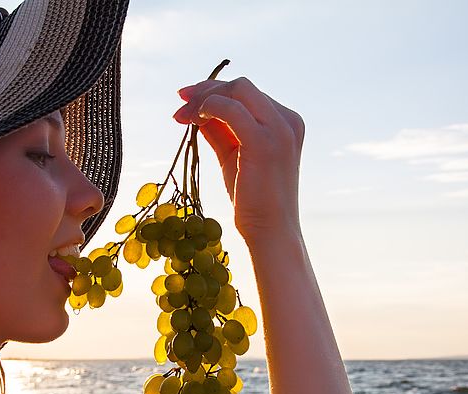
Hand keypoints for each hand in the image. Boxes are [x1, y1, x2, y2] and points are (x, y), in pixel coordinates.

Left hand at [173, 77, 304, 243]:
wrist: (270, 232)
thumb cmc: (253, 200)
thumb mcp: (234, 157)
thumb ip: (220, 131)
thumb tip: (198, 111)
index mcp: (286, 122)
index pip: (247, 95)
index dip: (214, 93)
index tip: (188, 102)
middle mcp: (287, 120)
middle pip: (241, 87)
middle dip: (206, 90)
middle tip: (180, 104)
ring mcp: (279, 129)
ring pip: (237, 90)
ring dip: (203, 98)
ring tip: (182, 116)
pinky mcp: (264, 142)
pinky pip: (230, 109)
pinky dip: (208, 108)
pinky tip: (195, 120)